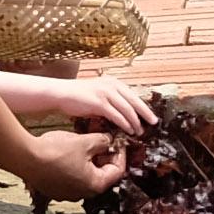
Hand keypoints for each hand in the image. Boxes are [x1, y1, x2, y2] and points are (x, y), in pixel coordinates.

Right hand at [0, 68, 157, 137]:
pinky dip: (124, 123)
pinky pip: (116, 115)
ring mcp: (105, 93)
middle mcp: (111, 85)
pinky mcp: (99, 102)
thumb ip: (111, 101)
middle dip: (145, 113)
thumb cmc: (77, 97)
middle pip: (134, 101)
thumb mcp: (97, 95)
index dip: (144, 106)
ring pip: (127, 109)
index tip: (151, 116)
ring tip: (140, 131)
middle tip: (153, 123)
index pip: (133, 95)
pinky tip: (128, 130)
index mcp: (113, 82)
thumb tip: (123, 113)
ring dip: (135, 121)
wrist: (60, 93)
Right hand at [0, 114, 133, 206]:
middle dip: (104, 157)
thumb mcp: (85, 141)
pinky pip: (71, 177)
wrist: (25, 157)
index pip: (118, 170)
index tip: (118, 142)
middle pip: (102, 175)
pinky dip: (75, 165)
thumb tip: (109, 140)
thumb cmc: (55, 151)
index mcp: (95, 185)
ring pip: (86, 176)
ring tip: (86, 144)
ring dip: (89, 161)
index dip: (120, 153)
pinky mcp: (55, 189)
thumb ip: (102, 141)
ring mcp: (68, 193)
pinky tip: (70, 152)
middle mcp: (83, 193)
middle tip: (103, 141)